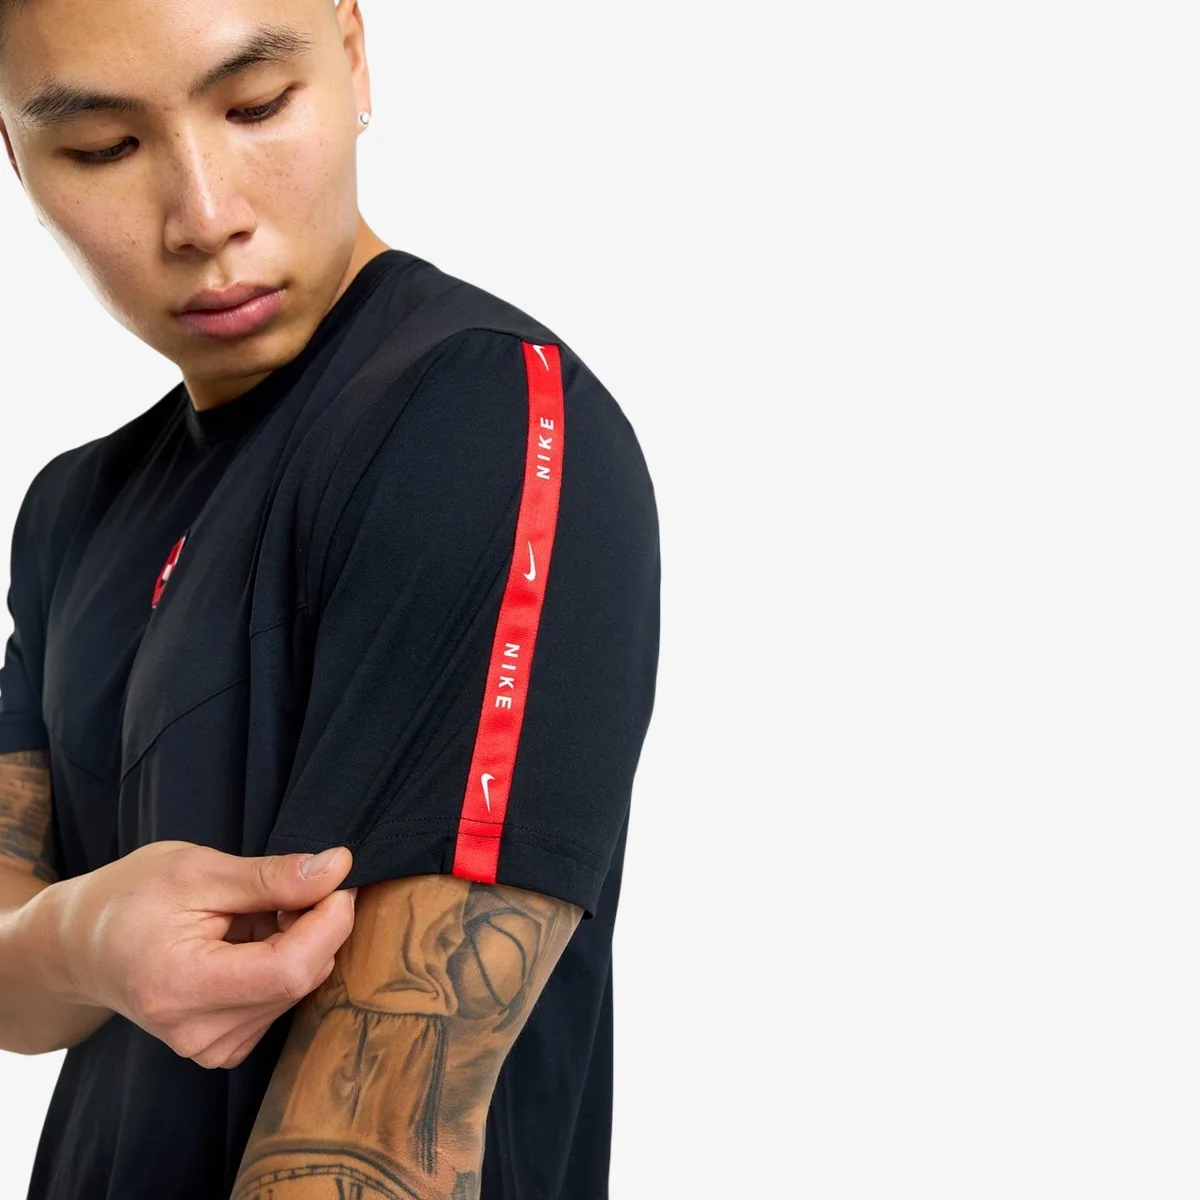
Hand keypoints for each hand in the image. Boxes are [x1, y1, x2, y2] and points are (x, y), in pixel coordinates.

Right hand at [43, 839, 357, 1068]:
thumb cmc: (132, 896)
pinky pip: (282, 1001)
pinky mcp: (222, 1048)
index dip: (329, 922)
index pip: (289, 969)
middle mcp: (195, 1033)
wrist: (82, 945)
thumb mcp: (198, 869)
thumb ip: (271, 876)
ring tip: (252, 914)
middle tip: (288, 886)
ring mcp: (208, 1048)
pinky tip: (248, 942)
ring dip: (298, 943)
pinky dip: (282, 964)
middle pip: (299, 979)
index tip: (338, 879)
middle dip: (315, 925)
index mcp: (181, 986)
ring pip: (297, 989)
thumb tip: (338, 868)